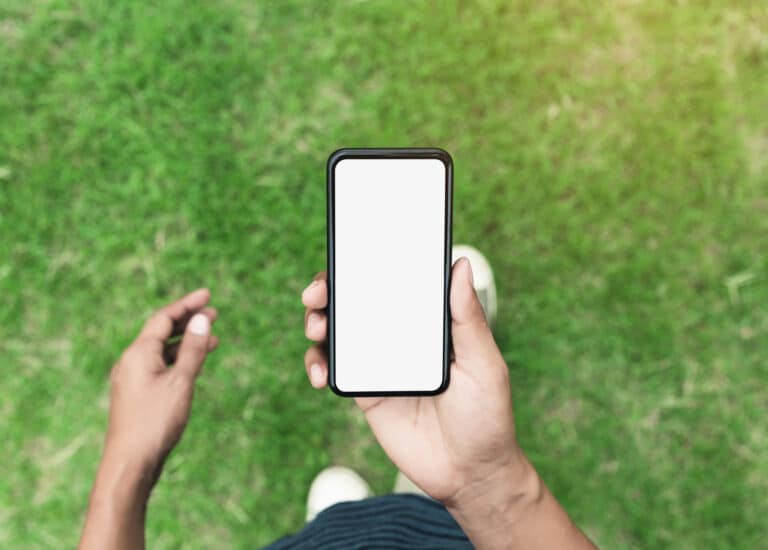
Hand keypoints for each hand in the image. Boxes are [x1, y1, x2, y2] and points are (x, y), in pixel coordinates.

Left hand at [103, 288, 218, 481]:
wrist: (130, 464)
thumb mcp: (180, 382)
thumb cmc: (155, 422)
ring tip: (212, 339)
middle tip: (214, 314)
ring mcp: (132, 378)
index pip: (164, 318)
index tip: (208, 295)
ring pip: (162, 351)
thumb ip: (193, 350)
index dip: (187, 305)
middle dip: (188, 321)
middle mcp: (131, 361)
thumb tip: (202, 320)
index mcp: (139, 353)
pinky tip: (193, 366)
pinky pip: (159, 366)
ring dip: (186, 342)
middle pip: (162, 332)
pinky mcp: (137, 395)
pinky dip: (178, 360)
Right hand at [301, 258, 531, 508]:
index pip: (396, 282)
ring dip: (317, 321)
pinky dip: (317, 363)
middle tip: (317, 293)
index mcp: (430, 322)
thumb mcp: (483, 364)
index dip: (368, 264)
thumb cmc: (487, 416)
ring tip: (316, 328)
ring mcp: (379, 362)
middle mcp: (401, 336)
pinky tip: (319, 373)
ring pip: (338, 330)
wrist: (468, 474)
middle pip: (357, 301)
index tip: (349, 256)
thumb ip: (468, 318)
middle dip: (329, 289)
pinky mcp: (364, 390)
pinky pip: (333, 368)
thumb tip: (462, 265)